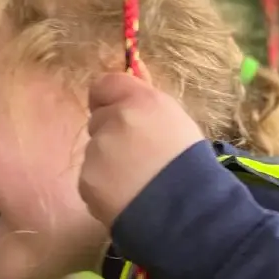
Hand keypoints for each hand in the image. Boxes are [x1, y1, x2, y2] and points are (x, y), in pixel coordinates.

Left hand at [80, 72, 205, 227]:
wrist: (185, 213)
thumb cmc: (191, 165)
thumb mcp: (178, 120)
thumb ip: (148, 96)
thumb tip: (134, 64)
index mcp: (140, 102)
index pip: (104, 84)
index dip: (112, 100)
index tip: (122, 115)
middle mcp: (113, 121)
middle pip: (99, 120)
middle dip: (112, 134)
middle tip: (139, 156)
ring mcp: (96, 152)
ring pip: (95, 151)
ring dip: (108, 161)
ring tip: (136, 182)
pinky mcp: (87, 181)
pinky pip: (91, 177)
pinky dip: (104, 186)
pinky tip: (127, 197)